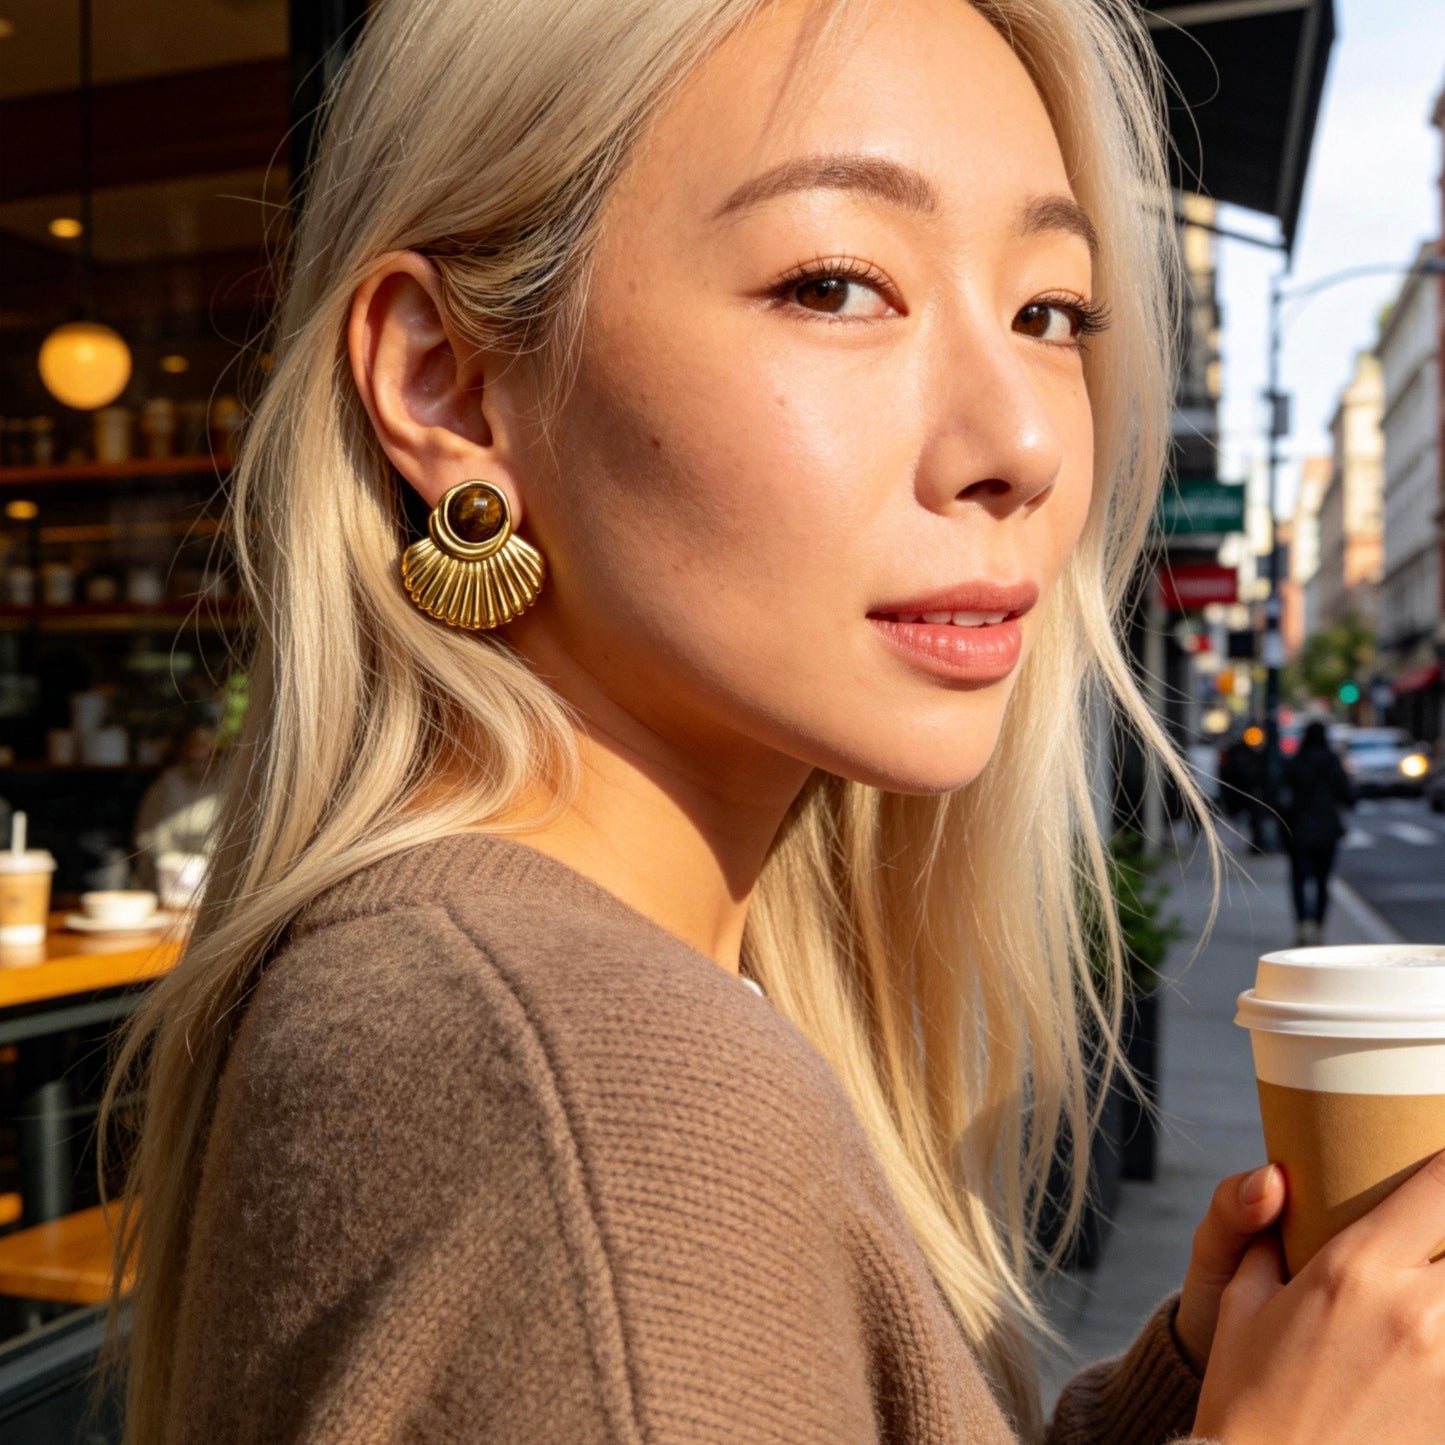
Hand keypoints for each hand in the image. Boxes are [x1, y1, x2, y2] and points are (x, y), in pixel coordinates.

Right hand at [1194, 1145, 1444, 1443]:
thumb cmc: (1251, 1394)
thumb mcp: (1243, 1300)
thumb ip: (1263, 1234)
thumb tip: (1276, 1182)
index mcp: (1356, 1268)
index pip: (1441, 1184)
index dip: (1444, 1162)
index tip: (1436, 1163)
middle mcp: (1418, 1310)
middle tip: (1432, 1236)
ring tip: (1427, 1288)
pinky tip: (1429, 1339)